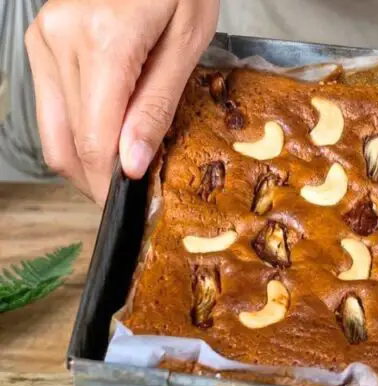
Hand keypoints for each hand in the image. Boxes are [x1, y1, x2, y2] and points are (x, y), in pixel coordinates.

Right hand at [25, 0, 219, 202]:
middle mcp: (60, 40)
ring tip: (124, 169)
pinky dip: (76, 128)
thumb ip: (157, 106)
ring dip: (84, 158)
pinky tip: (109, 135)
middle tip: (132, 195)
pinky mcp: (40, 39)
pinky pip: (52, 102)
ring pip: (51, 127)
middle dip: (98, 178)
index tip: (130, 206)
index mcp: (104, 42)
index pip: (94, 139)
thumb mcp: (188, 43)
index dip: (109, 184)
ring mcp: (43, 38)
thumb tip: (130, 164)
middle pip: (67, 140)